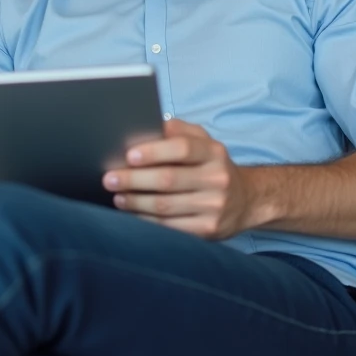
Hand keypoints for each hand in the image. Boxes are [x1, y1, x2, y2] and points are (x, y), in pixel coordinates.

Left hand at [102, 119, 254, 239]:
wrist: (246, 200)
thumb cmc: (212, 166)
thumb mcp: (203, 141)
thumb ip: (178, 130)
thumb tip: (145, 125)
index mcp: (214, 152)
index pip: (182, 148)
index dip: (154, 152)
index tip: (129, 156)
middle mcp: (217, 179)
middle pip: (168, 180)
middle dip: (133, 180)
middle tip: (109, 179)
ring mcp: (214, 206)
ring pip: (165, 206)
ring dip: (135, 202)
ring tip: (117, 197)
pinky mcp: (208, 230)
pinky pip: (170, 227)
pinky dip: (146, 221)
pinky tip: (132, 215)